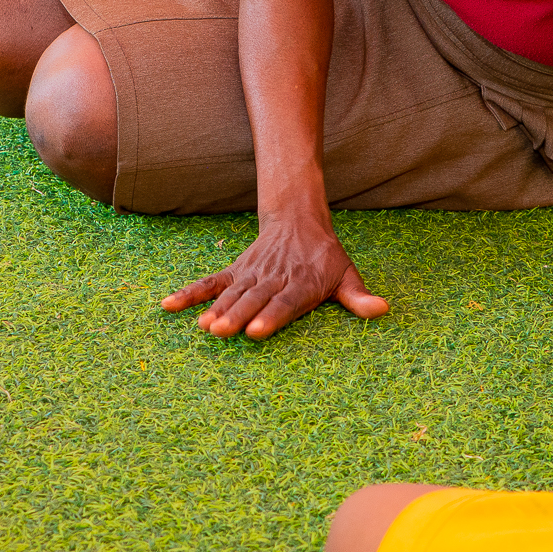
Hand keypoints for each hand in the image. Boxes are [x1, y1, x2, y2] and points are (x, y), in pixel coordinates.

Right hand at [163, 209, 387, 338]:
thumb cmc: (324, 257)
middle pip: (255, 299)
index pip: (286, 302)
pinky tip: (169, 306)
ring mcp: (251, 275)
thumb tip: (383, 309)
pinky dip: (190, 293)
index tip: (257, 332)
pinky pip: (210, 282)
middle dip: (238, 316)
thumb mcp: (346, 273)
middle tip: (222, 331)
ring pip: (232, 292)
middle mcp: (274, 279)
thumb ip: (358, 297)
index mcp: (302, 284)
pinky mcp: (235, 271)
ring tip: (203, 326)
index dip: (272, 316)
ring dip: (216, 308)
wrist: (298, 220)